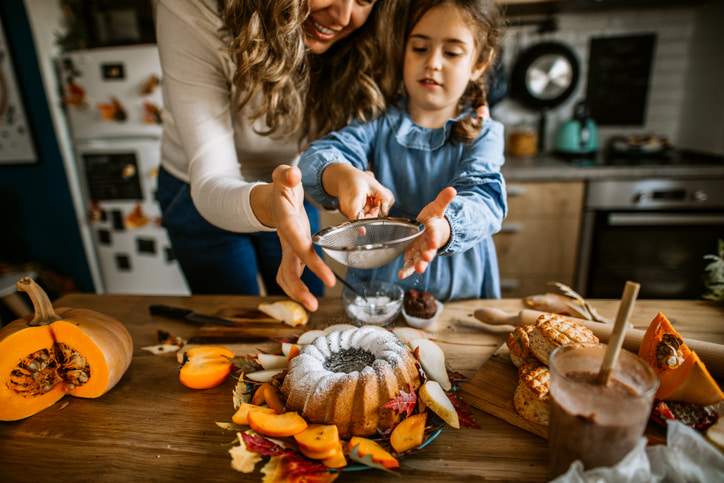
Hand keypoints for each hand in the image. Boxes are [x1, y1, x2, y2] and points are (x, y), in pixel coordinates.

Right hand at [253, 165, 334, 310]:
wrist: (270, 197)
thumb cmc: (281, 187)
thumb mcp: (283, 176)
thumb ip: (286, 174)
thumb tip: (293, 173)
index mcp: (287, 223)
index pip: (299, 245)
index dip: (312, 262)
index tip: (328, 278)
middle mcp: (286, 239)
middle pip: (287, 268)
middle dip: (298, 288)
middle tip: (313, 305)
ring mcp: (288, 248)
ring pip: (287, 275)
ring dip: (297, 292)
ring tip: (313, 306)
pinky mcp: (292, 252)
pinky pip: (291, 274)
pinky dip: (297, 287)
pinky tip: (308, 297)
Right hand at [322, 164, 393, 219]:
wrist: (342, 176)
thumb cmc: (356, 179)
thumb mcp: (375, 184)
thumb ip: (384, 198)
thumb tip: (386, 211)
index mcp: (354, 200)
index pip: (355, 217)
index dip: (360, 225)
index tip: (364, 232)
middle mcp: (347, 207)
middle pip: (362, 219)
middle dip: (373, 214)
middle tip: (376, 202)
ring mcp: (346, 211)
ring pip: (361, 217)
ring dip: (369, 211)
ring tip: (370, 198)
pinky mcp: (347, 211)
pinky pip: (359, 214)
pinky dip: (365, 209)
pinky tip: (365, 200)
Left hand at [399, 187, 456, 278]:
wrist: (430, 230)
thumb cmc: (433, 219)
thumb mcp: (437, 208)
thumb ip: (443, 200)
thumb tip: (452, 189)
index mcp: (433, 232)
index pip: (435, 235)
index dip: (434, 238)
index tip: (434, 242)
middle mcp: (427, 244)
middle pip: (428, 251)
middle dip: (427, 255)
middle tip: (426, 259)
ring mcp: (420, 252)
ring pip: (419, 260)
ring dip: (418, 265)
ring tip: (418, 270)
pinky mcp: (412, 256)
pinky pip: (409, 264)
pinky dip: (406, 271)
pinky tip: (401, 275)